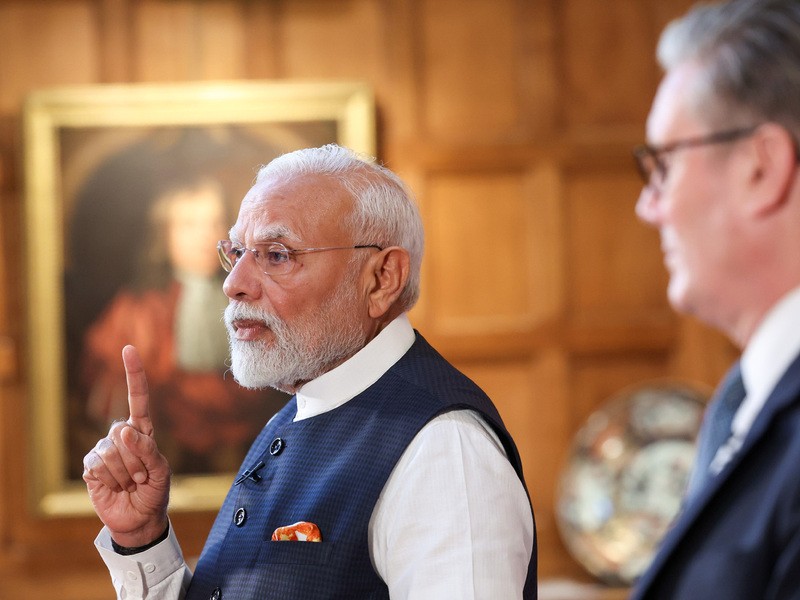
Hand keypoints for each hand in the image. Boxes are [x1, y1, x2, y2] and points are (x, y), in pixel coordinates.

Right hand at [83, 345, 170, 547]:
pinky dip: (110, 480)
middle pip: (122, 433)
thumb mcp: (160, 471)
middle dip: (135, 459)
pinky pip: (98, 465)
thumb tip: (125, 430)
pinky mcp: (90, 465)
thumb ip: (147, 450)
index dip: (134, 374)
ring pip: (111, 452)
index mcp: (143, 431)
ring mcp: (104, 449)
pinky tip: (115, 486)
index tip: (128, 349)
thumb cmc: (155, 492)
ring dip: (124, 473)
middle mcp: (121, 435)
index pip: (138, 398)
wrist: (139, 518)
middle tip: (141, 476)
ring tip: (130, 483)